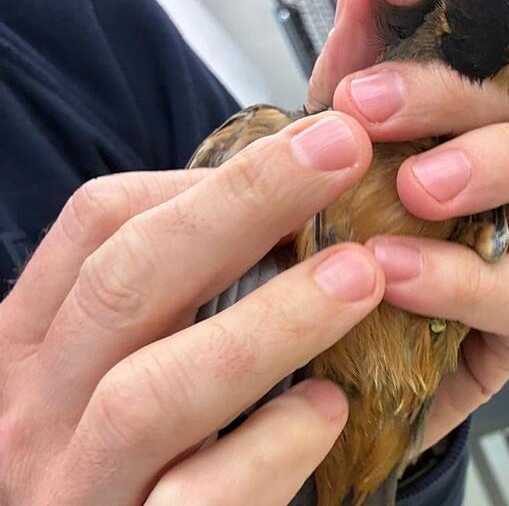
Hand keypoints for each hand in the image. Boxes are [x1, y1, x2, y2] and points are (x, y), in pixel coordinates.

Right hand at [0, 114, 384, 504]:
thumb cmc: (147, 444)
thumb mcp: (139, 351)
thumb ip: (192, 289)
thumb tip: (297, 208)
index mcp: (43, 340)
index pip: (99, 224)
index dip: (204, 176)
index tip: (304, 146)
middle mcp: (39, 410)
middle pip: (127, 281)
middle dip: (242, 206)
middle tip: (342, 153)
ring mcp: (78, 487)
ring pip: (150, 394)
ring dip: (268, 323)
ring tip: (361, 275)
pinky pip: (198, 499)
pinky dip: (270, 445)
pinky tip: (330, 406)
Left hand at [309, 0, 508, 449]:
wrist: (322, 352)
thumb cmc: (335, 239)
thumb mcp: (330, 147)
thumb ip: (357, 55)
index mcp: (473, 118)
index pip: (486, 35)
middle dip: (463, 92)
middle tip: (371, 107)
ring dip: (494, 166)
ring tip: (412, 188)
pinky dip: (464, 280)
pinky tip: (395, 276)